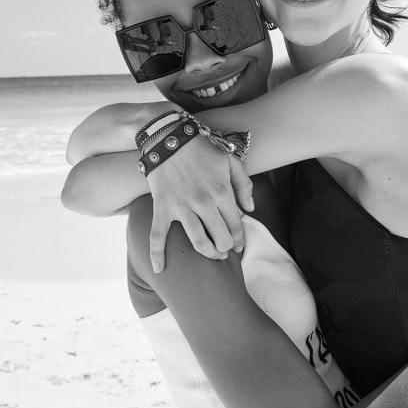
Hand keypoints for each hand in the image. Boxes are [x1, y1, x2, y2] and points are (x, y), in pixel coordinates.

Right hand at [146, 135, 253, 269]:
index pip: (236, 225)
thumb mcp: (230, 161)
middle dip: (227, 248)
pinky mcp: (162, 209)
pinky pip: (157, 236)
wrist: (170, 138)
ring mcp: (182, 208)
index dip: (240, 239)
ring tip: (213, 256)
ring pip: (199, 242)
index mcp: (222, 192)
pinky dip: (157, 255)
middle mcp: (204, 204)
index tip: (239, 244)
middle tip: (227, 251)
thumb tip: (250, 209)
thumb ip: (244, 184)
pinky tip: (160, 269)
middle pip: (221, 238)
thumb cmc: (202, 150)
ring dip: (209, 254)